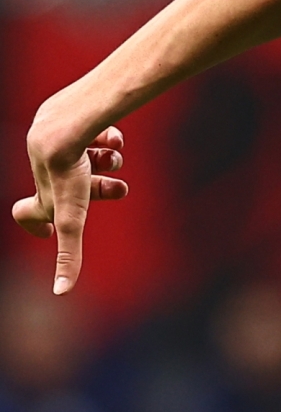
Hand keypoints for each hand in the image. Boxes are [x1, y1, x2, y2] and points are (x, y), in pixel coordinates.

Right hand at [13, 122, 128, 294]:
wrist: (70, 121)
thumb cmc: (69, 169)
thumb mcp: (71, 216)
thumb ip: (68, 252)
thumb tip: (61, 293)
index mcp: (47, 191)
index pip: (28, 212)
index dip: (38, 224)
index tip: (52, 232)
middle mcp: (47, 165)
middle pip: (76, 185)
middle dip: (100, 190)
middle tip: (121, 190)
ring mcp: (59, 141)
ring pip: (88, 157)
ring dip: (107, 163)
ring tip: (116, 159)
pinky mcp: (73, 118)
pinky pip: (94, 131)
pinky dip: (107, 138)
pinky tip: (114, 139)